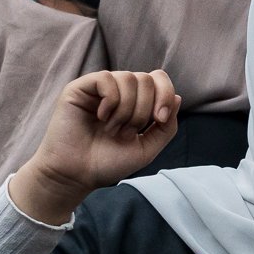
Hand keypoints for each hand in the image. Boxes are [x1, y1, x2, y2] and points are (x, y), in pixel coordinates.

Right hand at [10, 69, 179, 223]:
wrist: (77, 175)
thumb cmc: (107, 163)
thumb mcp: (146, 149)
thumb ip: (166, 127)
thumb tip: (177, 97)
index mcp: (135, 102)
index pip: (158, 79)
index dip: (164, 94)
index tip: (160, 119)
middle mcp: (118, 91)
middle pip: (146, 79)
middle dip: (144, 109)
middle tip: (127, 132)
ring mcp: (99, 88)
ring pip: (128, 78)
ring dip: (126, 110)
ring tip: (112, 129)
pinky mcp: (80, 88)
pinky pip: (106, 78)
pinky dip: (110, 101)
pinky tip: (101, 117)